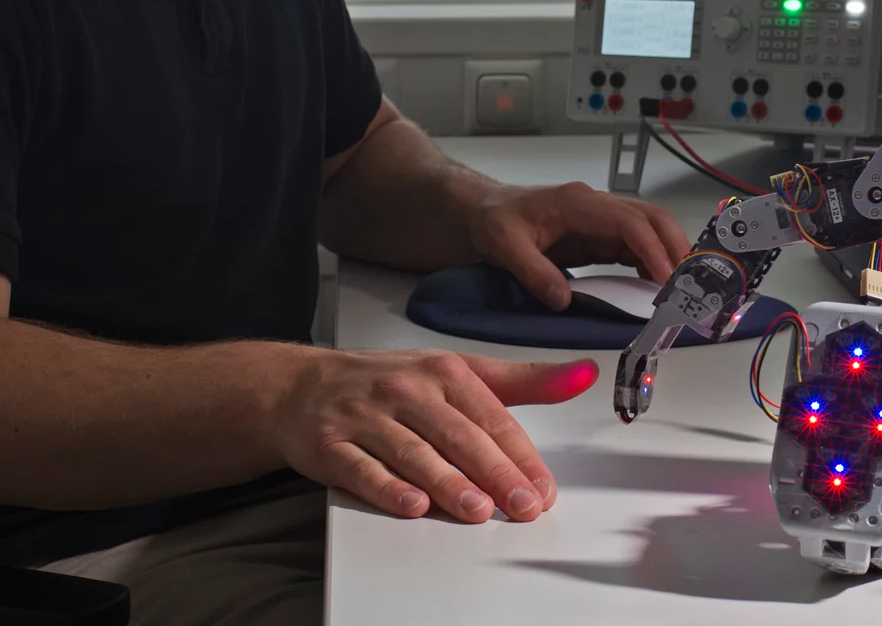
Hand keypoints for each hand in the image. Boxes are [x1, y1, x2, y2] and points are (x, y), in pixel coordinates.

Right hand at [275, 347, 597, 521]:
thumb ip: (521, 381)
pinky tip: (412, 505)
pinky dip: (387, 488)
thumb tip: (581, 373)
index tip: (544, 486)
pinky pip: (361, 469)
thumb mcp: (456, 371)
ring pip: (413, 452)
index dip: (520, 454)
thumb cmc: (388, 382)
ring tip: (477, 510)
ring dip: (446, 483)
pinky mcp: (329, 445)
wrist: (300, 387)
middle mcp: (405, 389)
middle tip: (523, 505)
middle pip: (457, 435)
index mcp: (442, 371)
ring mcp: (365, 416)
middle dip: (494, 473)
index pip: (490, 416)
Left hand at [465, 181, 692, 309]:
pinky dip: (653, 264)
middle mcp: (598, 207)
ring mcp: (602, 221)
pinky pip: (637, 246)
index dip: (650, 247)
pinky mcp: (601, 236)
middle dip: (674, 246)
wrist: (487, 210)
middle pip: (651, 217)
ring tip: (681, 290)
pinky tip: (658, 288)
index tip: (665, 277)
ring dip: (669, 255)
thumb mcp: (503, 244)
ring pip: (650, 230)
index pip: (627, 220)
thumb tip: (563, 300)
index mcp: (578, 203)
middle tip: (689, 283)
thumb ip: (533, 271)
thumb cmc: (495, 221)